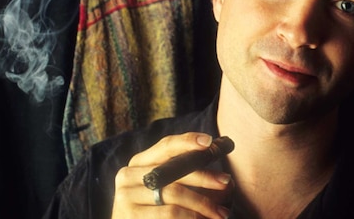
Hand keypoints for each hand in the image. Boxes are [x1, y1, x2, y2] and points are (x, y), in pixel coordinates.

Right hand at [112, 133, 231, 218]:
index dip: (187, 141)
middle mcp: (128, 176)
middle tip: (227, 182)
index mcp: (139, 163)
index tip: (210, 142)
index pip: (165, 146)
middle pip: (173, 171)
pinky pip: (170, 214)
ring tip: (222, 214)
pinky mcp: (130, 216)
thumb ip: (187, 177)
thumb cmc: (155, 209)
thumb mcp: (166, 188)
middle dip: (204, 176)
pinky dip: (192, 217)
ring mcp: (126, 197)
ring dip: (203, 204)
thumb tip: (227, 181)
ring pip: (174, 195)